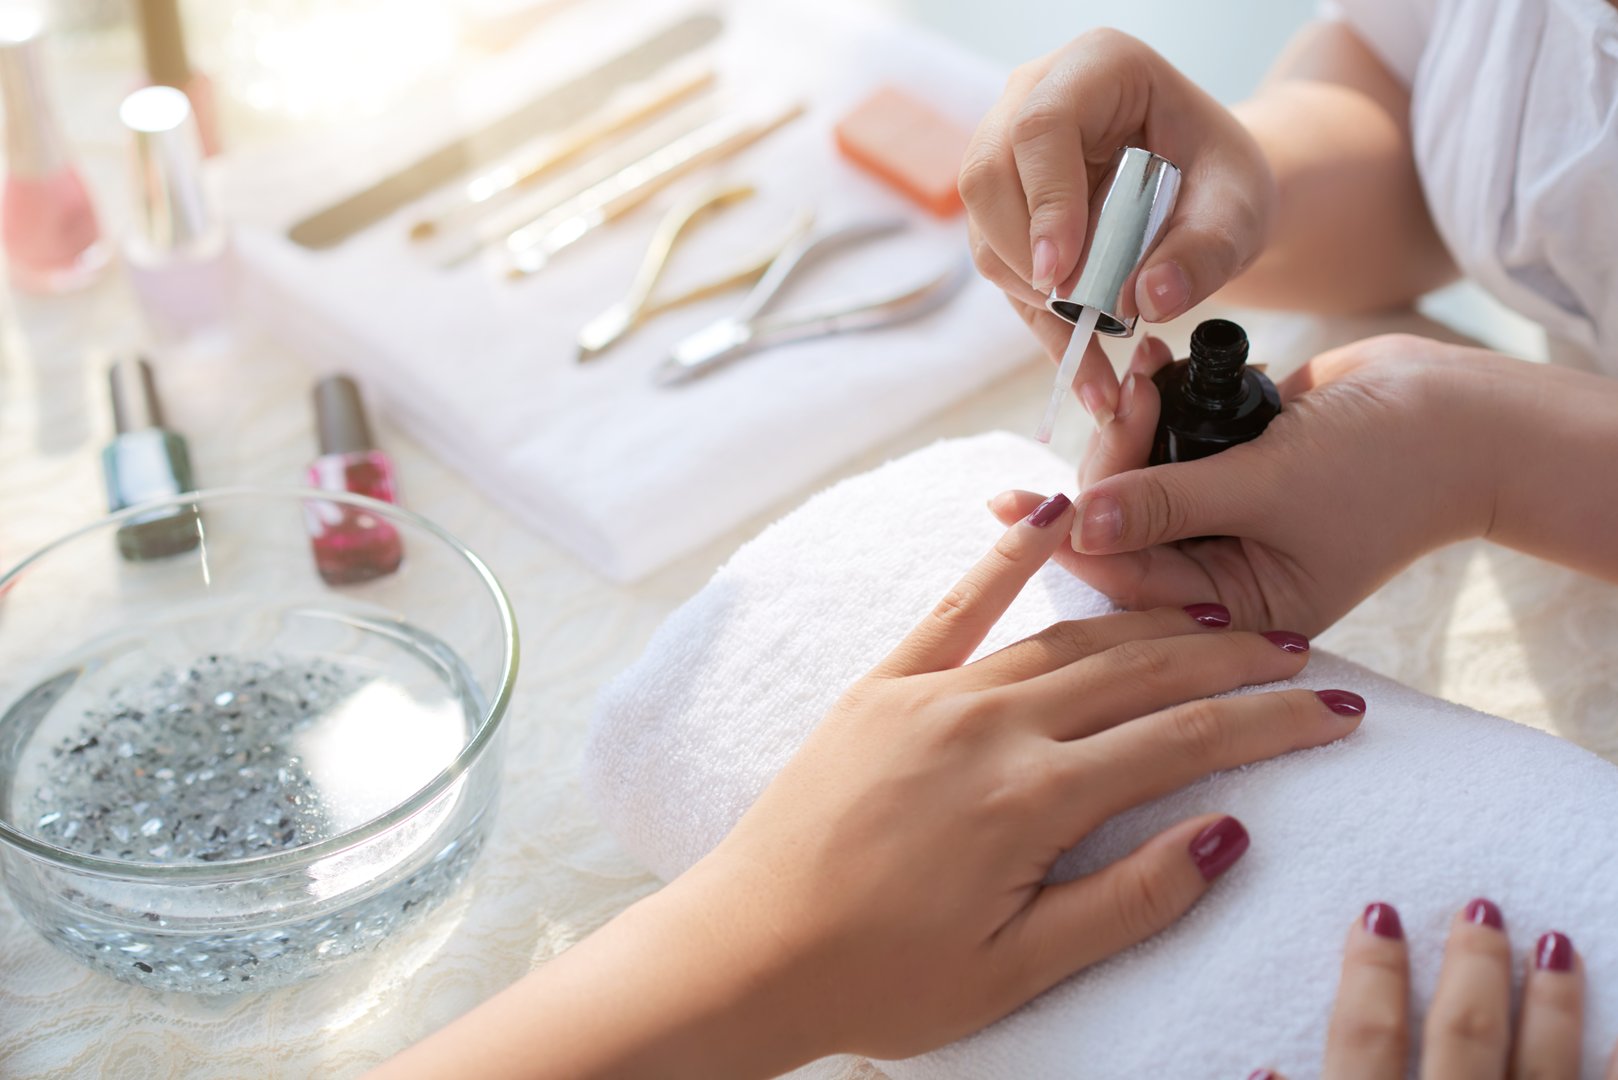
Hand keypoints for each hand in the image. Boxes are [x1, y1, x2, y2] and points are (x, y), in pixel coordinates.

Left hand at [660, 493, 1364, 1066]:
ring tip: (1218, 614)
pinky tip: (1055, 511)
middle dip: (1230, 658)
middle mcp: (989, 725)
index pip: (1184, 742)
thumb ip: (1127, 899)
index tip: (1337, 709)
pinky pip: (958, 605)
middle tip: (1297, 652)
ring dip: (1152, 620)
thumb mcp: (1017, 970)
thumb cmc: (880, 980)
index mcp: (1031, 799)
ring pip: (1068, 638)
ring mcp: (932, 695)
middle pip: (1140, 672)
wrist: (744, 950)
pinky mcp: (884, 685)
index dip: (1271, 724)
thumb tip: (1226, 834)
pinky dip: (1010, 553)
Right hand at [960, 28, 1273, 419]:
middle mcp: (1034, 100)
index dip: (1045, 202)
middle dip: (1024, 256)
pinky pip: (1002, 272)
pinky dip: (1042, 325)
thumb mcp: (1238, 209)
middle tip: (1075, 310)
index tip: (1063, 272)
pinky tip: (1085, 370)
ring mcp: (1009, 156)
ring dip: (1032, 298)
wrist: (1209, 194)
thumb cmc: (1222, 180)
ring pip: (984, 230)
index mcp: (1097, 69)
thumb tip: (1147, 299)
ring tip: (1096, 352)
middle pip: (986, 176)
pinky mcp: (1006, 213)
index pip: (1041, 126)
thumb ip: (1205, 250)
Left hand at [991, 333, 1499, 634]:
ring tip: (1143, 369)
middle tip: (1126, 394)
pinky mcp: (1229, 469)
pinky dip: (1156, 409)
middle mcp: (1223, 574)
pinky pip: (1167, 447)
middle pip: (1123, 531)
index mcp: (1236, 613)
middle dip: (1109, 465)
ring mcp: (1224, 521)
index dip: (1076, 536)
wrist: (1464, 410)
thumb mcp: (1272, 488)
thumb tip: (1080, 521)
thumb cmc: (1388, 464)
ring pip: (1137, 484)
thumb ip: (1171, 503)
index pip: (1130, 583)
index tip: (1021, 500)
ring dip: (1129, 427)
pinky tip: (1156, 367)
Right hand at [1257, 898, 1605, 1078]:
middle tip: (1481, 908)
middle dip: (1473, 966)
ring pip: (1545, 1068)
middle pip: (1464, 1036)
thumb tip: (1264, 1068)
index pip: (1368, 1040)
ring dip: (1553, 1004)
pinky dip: (1616, 1066)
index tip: (1378, 915)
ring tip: (1558, 944)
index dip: (1371, 975)